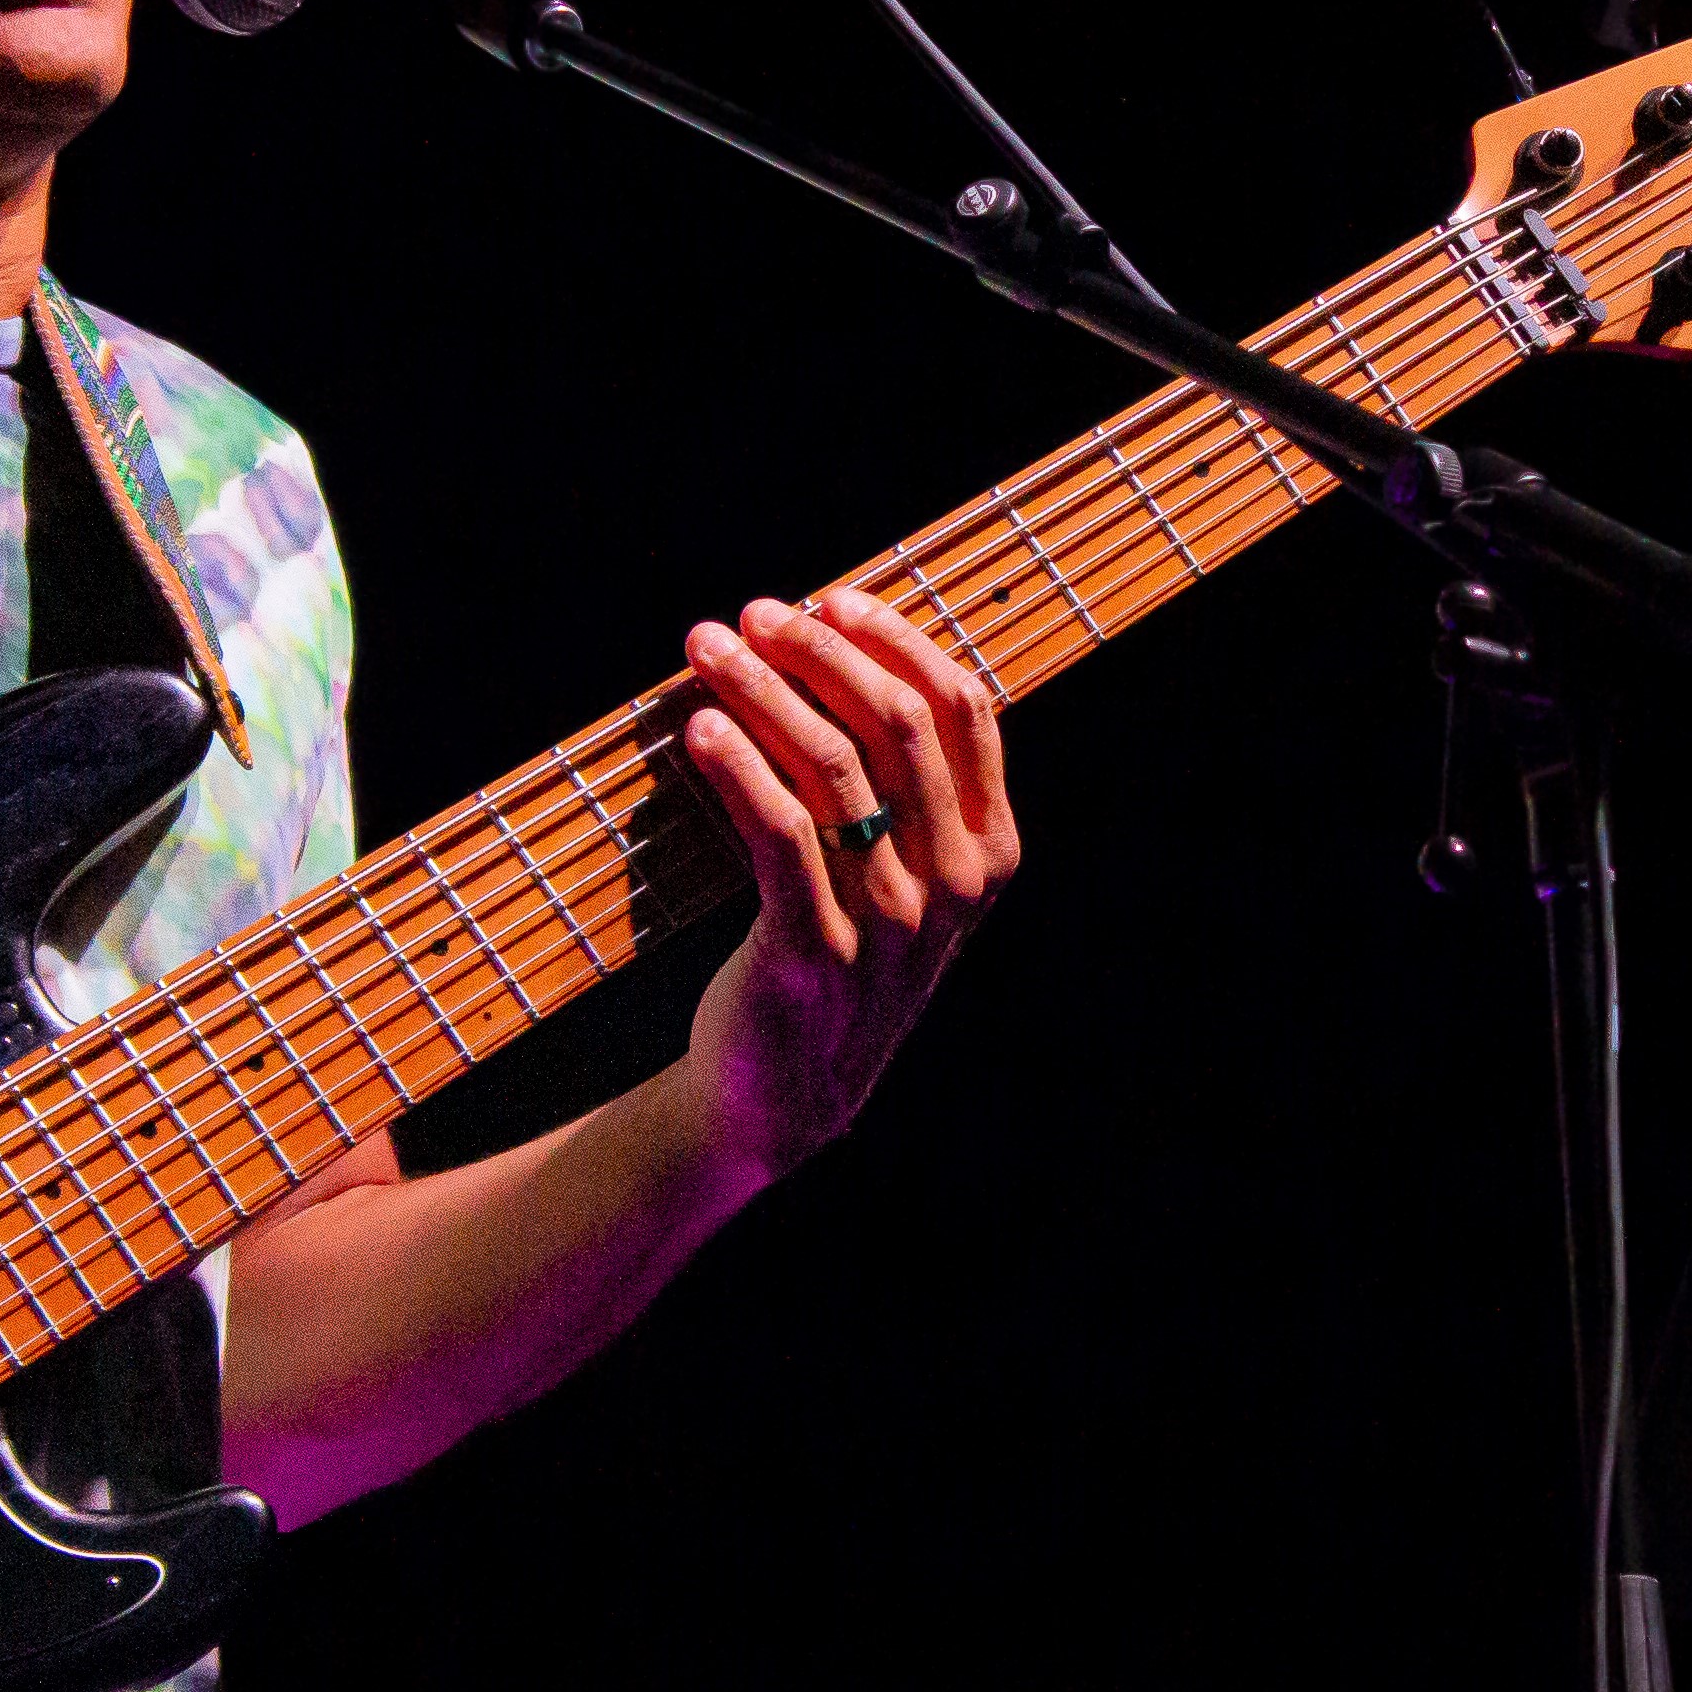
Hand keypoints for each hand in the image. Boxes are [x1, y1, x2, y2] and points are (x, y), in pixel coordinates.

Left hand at [669, 590, 1020, 1185]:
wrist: (787, 1093)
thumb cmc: (839, 953)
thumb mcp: (904, 875)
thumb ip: (903, 784)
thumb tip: (839, 647)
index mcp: (990, 850)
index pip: (961, 708)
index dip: (894, 639)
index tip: (827, 598)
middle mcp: (953, 883)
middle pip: (895, 723)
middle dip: (818, 650)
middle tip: (751, 616)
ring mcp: (888, 920)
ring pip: (831, 765)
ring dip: (762, 690)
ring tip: (707, 650)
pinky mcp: (813, 951)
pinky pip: (779, 832)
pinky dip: (737, 766)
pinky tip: (701, 729)